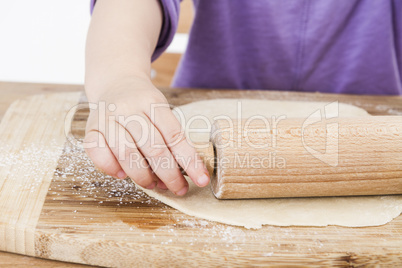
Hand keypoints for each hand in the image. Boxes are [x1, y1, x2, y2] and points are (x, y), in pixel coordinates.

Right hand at [84, 77, 209, 195]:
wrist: (115, 82)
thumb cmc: (144, 103)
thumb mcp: (162, 110)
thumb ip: (170, 137)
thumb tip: (184, 173)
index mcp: (152, 102)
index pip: (174, 136)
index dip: (189, 161)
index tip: (200, 179)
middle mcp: (128, 108)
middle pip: (153, 148)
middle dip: (169, 174)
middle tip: (179, 189)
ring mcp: (107, 117)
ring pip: (126, 153)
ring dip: (143, 176)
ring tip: (153, 185)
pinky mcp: (90, 127)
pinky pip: (97, 153)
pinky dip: (111, 168)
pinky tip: (123, 174)